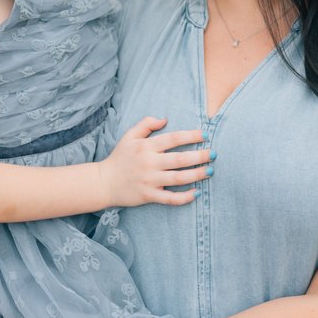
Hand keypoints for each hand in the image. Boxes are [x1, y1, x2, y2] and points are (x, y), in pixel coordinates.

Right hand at [97, 116, 214, 206]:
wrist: (104, 182)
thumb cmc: (119, 157)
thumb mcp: (129, 136)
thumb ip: (146, 124)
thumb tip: (165, 119)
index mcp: (146, 146)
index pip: (173, 138)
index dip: (191, 135)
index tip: (205, 134)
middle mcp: (149, 163)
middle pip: (179, 159)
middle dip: (199, 156)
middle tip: (214, 154)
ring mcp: (149, 180)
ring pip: (178, 178)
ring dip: (197, 175)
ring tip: (210, 171)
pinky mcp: (148, 196)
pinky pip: (170, 198)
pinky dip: (184, 197)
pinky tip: (196, 193)